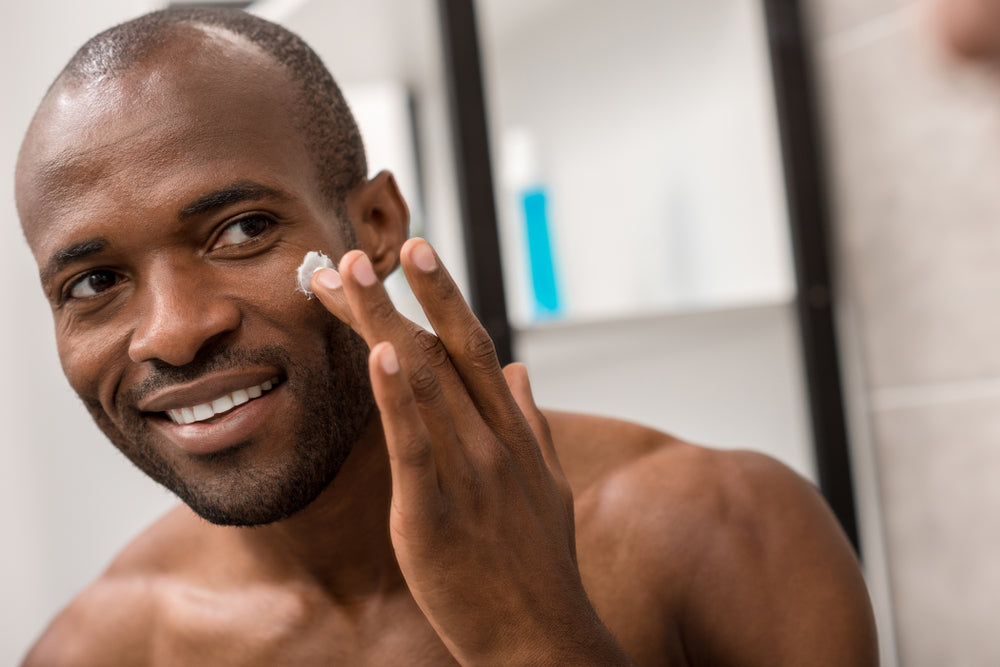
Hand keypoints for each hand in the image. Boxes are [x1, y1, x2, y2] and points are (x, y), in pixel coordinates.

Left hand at [311, 238, 629, 664]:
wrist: (542, 640)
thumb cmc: (539, 567)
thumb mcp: (548, 485)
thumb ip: (531, 424)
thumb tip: (519, 372)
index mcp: (514, 432)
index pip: (472, 346)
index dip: (442, 296)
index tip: (417, 255)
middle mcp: (494, 439)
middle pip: (442, 348)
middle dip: (407, 290)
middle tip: (372, 243)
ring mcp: (468, 472)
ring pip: (422, 379)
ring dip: (381, 319)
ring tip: (344, 274)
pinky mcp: (434, 511)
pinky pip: (413, 441)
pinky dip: (396, 392)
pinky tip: (379, 350)